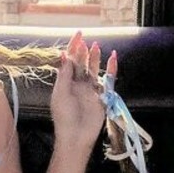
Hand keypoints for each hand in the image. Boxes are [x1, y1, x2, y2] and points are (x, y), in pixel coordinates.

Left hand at [50, 32, 115, 150]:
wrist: (76, 137)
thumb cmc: (64, 118)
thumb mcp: (60, 94)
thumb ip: (64, 74)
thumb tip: (65, 54)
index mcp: (64, 84)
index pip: (69, 62)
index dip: (73, 48)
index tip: (78, 35)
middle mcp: (77, 85)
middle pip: (81, 63)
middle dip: (82, 51)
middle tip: (86, 40)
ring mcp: (89, 90)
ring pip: (93, 69)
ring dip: (94, 58)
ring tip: (96, 46)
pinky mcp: (101, 96)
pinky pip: (107, 79)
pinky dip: (111, 68)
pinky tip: (113, 57)